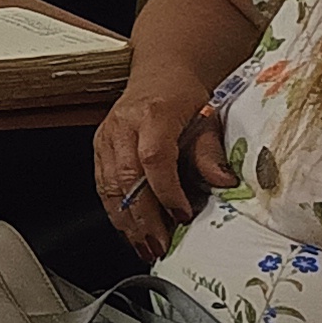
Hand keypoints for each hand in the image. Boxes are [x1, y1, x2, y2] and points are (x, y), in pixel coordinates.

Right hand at [91, 86, 215, 258]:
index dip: (167, 190)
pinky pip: (102, 186)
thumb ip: (212, 153)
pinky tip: (130, 231)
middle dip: (143, 217)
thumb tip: (223, 182)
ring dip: (127, 221)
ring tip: (145, 247)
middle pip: (127, 178)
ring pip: (109, 186)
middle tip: (160, 245)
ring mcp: (106, 137)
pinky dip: (116, 212)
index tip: (183, 215)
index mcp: (153, 114)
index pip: (154, 158)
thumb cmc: (184, 98)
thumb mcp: (208, 119)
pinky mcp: (98, 148)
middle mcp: (123, 126)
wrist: (160, 75)